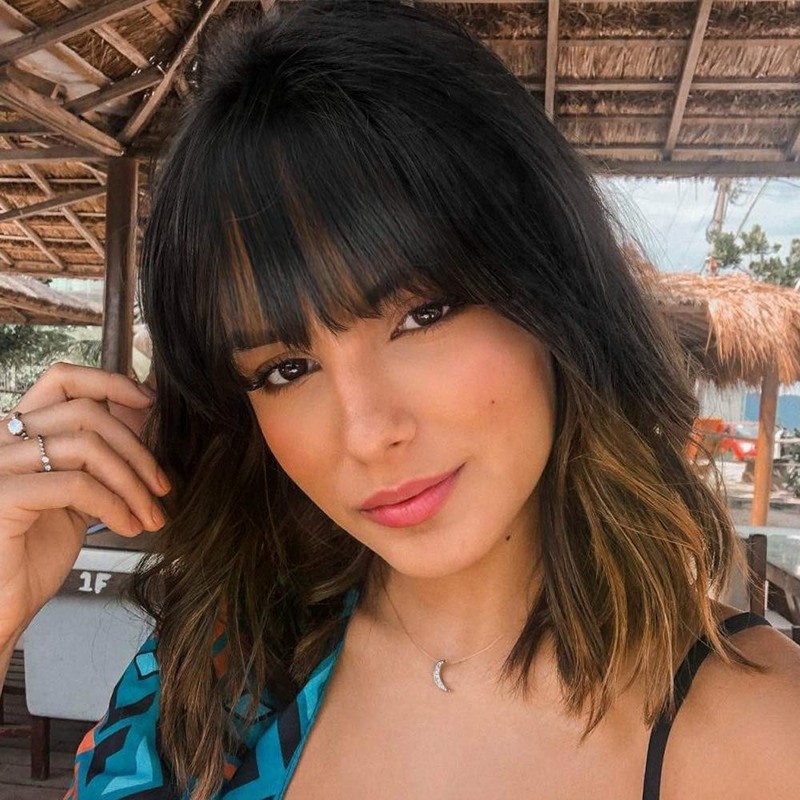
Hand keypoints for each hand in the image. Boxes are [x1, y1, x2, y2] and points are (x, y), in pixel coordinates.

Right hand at [0, 363, 169, 646]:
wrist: (0, 607)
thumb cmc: (32, 555)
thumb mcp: (76, 496)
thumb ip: (99, 459)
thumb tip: (146, 421)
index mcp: (18, 434)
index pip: (62, 379)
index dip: (110, 382)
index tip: (149, 403)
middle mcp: (1, 441)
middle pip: (87, 413)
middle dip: (137, 449)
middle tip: (161, 486)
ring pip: (87, 446)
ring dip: (132, 482)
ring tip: (150, 514)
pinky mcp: (2, 497)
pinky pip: (76, 484)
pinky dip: (114, 504)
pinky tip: (128, 527)